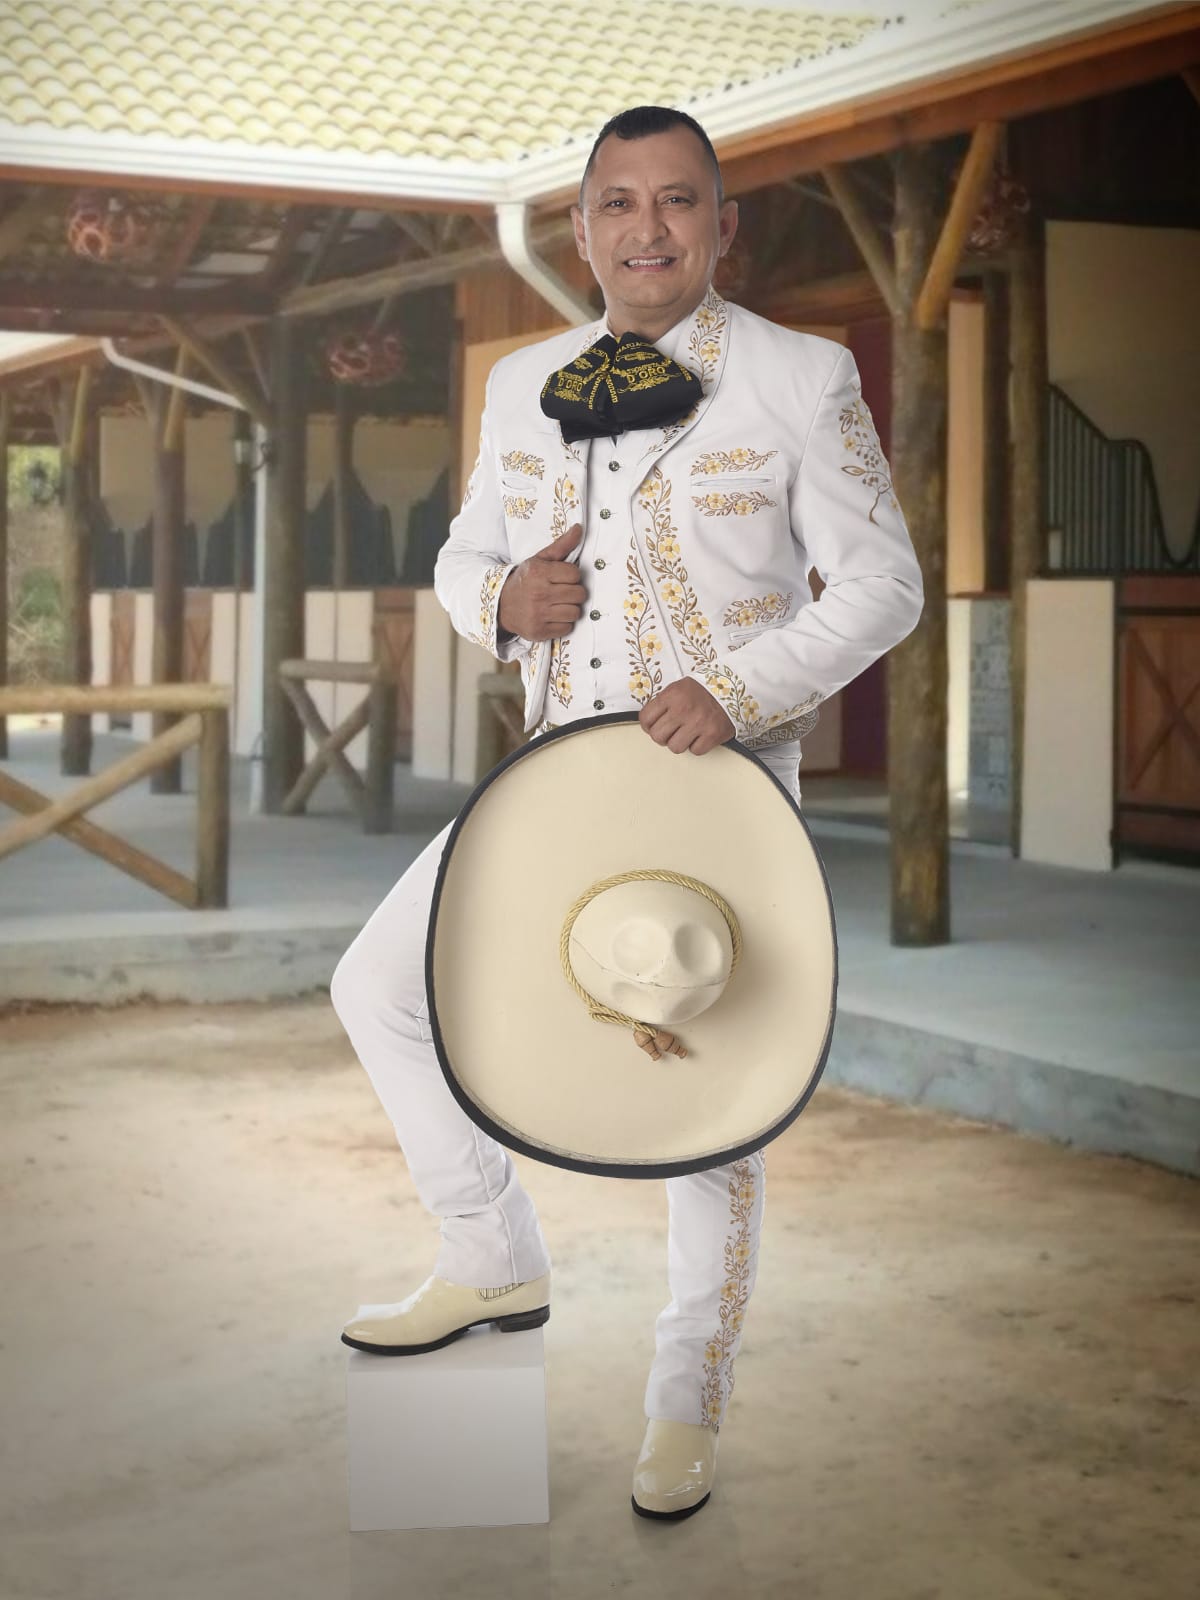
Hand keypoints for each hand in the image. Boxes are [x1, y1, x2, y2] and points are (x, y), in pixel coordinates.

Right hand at [497, 524, 586, 641]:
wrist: (501, 606)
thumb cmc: (525, 580)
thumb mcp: (539, 560)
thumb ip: (561, 545)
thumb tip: (579, 528)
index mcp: (539, 573)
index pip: (575, 574)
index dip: (572, 576)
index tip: (562, 578)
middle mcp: (538, 594)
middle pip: (579, 594)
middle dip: (574, 592)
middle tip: (562, 591)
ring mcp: (538, 615)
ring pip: (575, 612)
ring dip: (570, 609)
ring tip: (558, 604)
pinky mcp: (539, 632)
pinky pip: (567, 628)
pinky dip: (563, 623)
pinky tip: (552, 616)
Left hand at [639, 678, 734, 754]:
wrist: (735, 686)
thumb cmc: (705, 688)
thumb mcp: (680, 687)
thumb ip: (664, 702)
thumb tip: (650, 722)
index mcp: (672, 695)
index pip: (646, 718)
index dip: (648, 725)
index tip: (653, 726)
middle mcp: (683, 709)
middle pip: (657, 736)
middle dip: (662, 736)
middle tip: (670, 732)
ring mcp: (698, 723)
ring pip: (675, 747)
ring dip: (679, 742)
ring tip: (687, 734)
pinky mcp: (713, 734)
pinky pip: (695, 751)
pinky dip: (697, 746)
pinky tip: (701, 735)